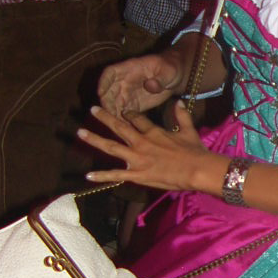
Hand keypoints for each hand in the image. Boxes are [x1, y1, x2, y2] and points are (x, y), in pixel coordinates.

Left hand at [78, 102, 210, 193]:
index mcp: (153, 131)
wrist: (196, 169)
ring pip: (111, 147)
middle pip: (118, 126)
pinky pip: (116, 175)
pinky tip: (87, 176)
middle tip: (92, 109)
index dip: (128, 114)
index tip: (123, 112)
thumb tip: (178, 101)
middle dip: (104, 117)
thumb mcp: (189, 129)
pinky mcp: (137, 174)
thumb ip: (181, 114)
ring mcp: (136, 158)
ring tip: (80, 132)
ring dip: (94, 139)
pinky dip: (101, 176)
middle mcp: (140, 142)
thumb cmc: (194, 151)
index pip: (136, 119)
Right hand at [97, 51, 185, 118]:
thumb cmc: (171, 69)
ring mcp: (128, 94)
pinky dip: (123, 121)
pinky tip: (125, 130)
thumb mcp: (168, 70)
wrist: (176, 77)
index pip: (110, 73)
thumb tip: (150, 85)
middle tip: (109, 114)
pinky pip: (124, 113)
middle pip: (109, 91)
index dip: (103, 82)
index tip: (100, 92)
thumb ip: (159, 79)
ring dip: (113, 114)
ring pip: (114, 104)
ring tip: (117, 125)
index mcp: (130, 68)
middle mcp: (125, 81)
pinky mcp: (134, 105)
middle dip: (107, 103)